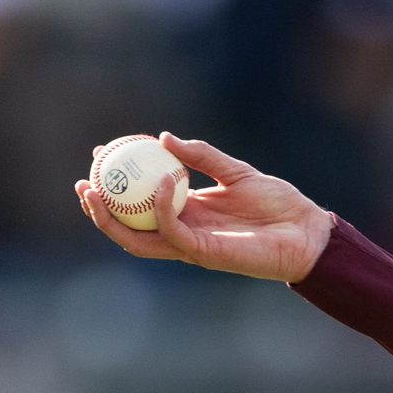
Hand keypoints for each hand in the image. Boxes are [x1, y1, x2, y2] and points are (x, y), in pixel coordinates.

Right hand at [74, 133, 335, 282]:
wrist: (309, 231)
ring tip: (94, 191)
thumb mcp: (237, 171)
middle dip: (99, 208)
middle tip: (84, 181)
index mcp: (189, 211)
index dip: (117, 181)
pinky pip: (173, 233)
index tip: (100, 154)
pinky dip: (161, 208)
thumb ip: (203, 156)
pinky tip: (158, 182)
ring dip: (111, 219)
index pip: (141, 201)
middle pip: (129, 226)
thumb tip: (164, 138)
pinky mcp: (206, 254)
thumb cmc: (280, 204)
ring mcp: (192, 245)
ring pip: (138, 239)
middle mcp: (184, 231)